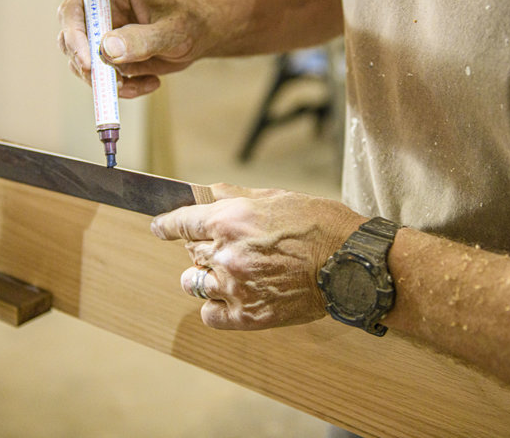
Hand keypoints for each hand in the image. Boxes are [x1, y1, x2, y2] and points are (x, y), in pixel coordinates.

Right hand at [56, 0, 213, 97]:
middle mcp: (102, 11)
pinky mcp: (112, 56)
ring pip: (86, 64)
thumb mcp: (171, 31)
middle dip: (88, 65)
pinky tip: (152, 83)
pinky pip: (105, 79)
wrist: (203, 34)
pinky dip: (125, 88)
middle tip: (113, 83)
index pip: (75, 9)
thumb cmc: (191, 22)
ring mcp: (104, 35)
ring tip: (144, 83)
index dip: (74, 35)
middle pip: (71, 39)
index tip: (88, 62)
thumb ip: (141, 40)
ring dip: (109, 82)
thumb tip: (107, 50)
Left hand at [150, 183, 366, 329]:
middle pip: (190, 252)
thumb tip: (205, 194)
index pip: (179, 223)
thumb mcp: (275, 198)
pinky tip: (229, 297)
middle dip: (201, 247)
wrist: (349, 263)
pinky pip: (209, 314)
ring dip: (203, 276)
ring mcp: (235, 287)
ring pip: (193, 283)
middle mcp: (226, 254)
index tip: (160, 228)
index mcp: (230, 221)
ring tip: (224, 273)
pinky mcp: (247, 315)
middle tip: (224, 246)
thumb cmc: (319, 225)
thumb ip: (234, 197)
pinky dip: (214, 306)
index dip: (166, 225)